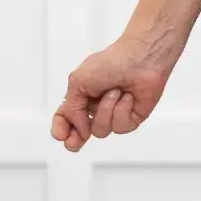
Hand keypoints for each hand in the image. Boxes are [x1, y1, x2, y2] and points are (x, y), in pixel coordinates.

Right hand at [50, 36, 174, 151]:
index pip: (65, 117)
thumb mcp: (79, 82)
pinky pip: (120, 127)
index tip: (60, 135)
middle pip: (81, 133)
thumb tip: (79, 129)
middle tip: (74, 142)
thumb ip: (72, 109)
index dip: (60, 128)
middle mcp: (96, 107)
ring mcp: (113, 114)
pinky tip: (128, 96)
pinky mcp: (131, 118)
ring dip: (106, 109)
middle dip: (76, 139)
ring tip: (115, 91)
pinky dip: (122, 110)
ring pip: (101, 130)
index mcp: (81, 96)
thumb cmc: (111, 63)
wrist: (141, 58)